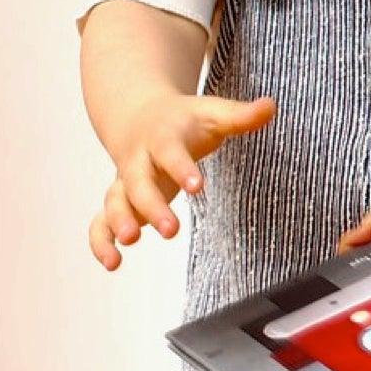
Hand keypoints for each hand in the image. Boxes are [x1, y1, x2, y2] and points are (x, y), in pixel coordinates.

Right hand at [88, 93, 275, 270]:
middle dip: (151, 206)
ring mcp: (124, 182)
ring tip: (131, 242)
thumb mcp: (212, 113)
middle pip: (137, 182)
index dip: (181, 168)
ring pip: (114, 202)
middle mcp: (138, 160)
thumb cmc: (184, 121)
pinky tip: (112, 264)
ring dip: (118, 223)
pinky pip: (100, 222)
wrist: (141, 117)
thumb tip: (271, 106)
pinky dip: (100, 242)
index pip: (169, 152)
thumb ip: (241, 116)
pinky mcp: (118, 202)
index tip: (198, 186)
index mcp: (162, 137)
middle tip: (171, 230)